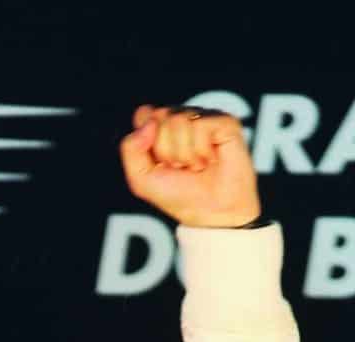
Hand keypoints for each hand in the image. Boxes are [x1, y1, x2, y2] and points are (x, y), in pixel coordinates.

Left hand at [119, 104, 260, 228]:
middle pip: (159, 116)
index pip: (144, 115)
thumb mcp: (141, 180)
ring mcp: (204, 118)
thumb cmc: (179, 197)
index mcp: (162, 127)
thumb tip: (150, 122)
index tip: (160, 162)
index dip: (147, 140)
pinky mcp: (224, 122)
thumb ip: (130, 149)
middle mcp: (183, 117)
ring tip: (197, 166)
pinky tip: (210, 160)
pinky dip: (201, 151)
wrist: (211, 215)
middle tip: (182, 167)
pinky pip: (200, 125)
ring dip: (184, 154)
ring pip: (178, 120)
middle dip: (166, 150)